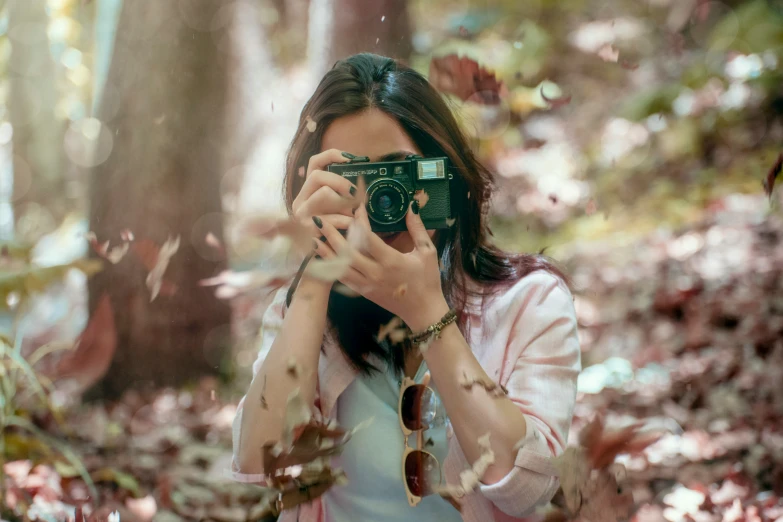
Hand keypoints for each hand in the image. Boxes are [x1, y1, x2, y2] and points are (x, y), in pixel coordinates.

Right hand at [291, 149, 359, 238]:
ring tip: (352, 215)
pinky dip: (344, 221)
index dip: (332, 155)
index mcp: (308, 193)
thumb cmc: (335, 237)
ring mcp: (300, 215)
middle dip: (341, 182)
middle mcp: (300, 201)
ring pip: (324, 193)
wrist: (322, 266)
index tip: (351, 158)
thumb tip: (361, 184)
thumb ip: (345, 197)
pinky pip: (329, 217)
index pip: (314, 163)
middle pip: (318, 176)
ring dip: (344, 203)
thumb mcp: (339, 213)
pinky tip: (350, 226)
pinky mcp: (305, 229)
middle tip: (356, 194)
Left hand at [313, 202, 449, 329]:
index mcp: (391, 261)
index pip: (368, 237)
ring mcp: (366, 284)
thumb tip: (411, 206)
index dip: (359, 220)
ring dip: (325, 251)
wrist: (423, 312)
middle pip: (347, 252)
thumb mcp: (427, 252)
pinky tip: (322, 256)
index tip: (355, 205)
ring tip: (313, 236)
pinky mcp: (363, 292)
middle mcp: (375, 273)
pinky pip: (342, 278)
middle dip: (331, 234)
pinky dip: (331, 266)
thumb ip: (417, 228)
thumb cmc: (427, 281)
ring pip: (340, 266)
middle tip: (319, 219)